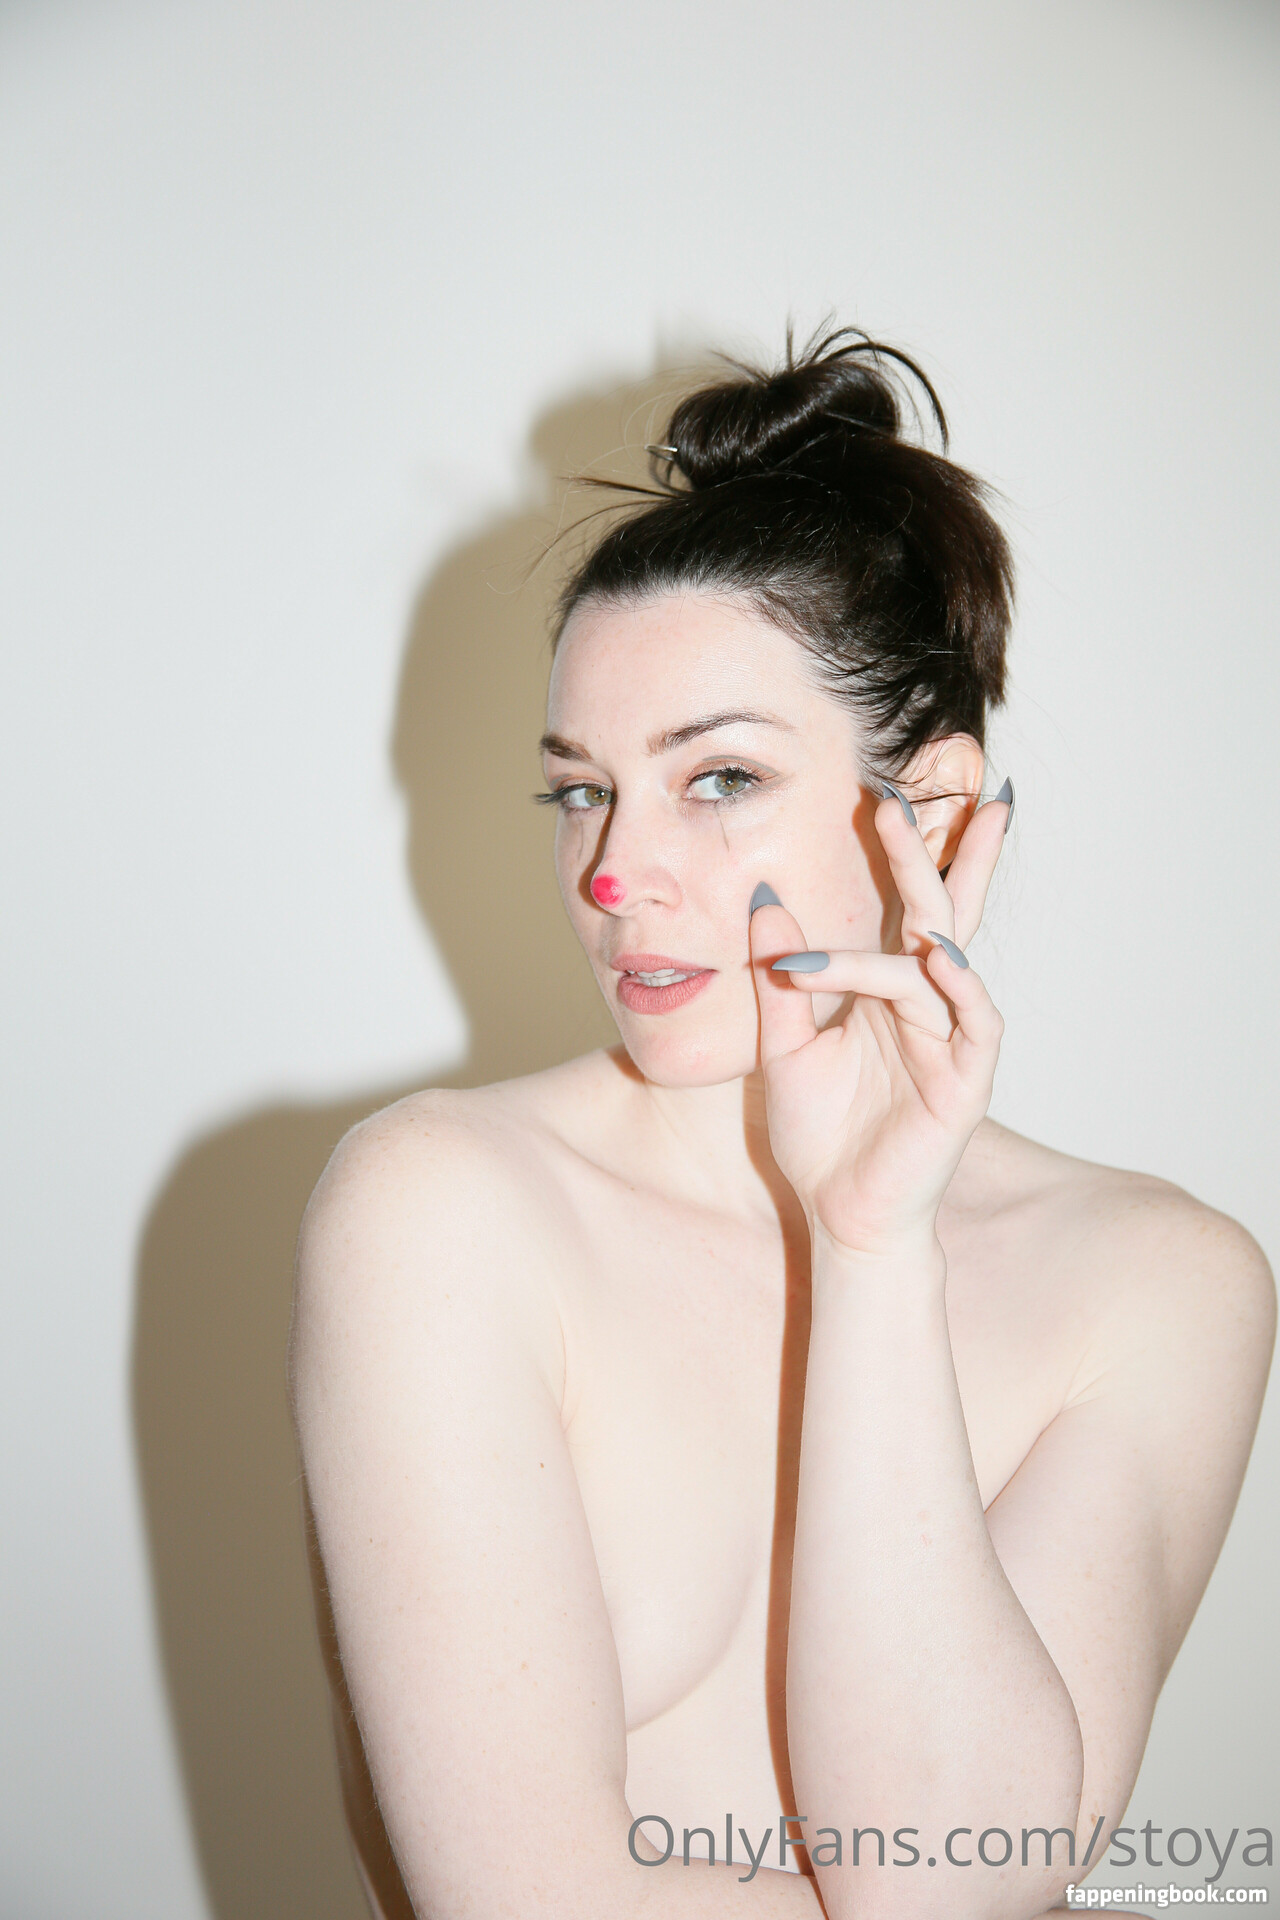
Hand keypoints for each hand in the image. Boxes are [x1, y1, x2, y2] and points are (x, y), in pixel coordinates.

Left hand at [748, 784, 1009, 1256]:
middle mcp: (926, 1003)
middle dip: (931, 850)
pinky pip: (973, 1021)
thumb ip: (781, 976)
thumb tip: (765, 897)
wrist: (840, 1214)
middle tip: (912, 789)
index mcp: (887, 990)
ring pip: (939, 960)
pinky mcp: (967, 1080)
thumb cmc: (822, 1135)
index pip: (901, 907)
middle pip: (939, 910)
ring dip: (916, 914)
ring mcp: (952, 1038)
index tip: (886, 789)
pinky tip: (942, 957)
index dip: (903, 852)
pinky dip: (958, 987)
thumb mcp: (785, 1044)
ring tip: (899, 851)